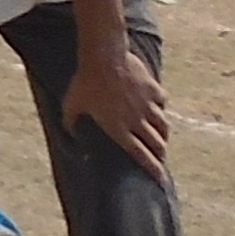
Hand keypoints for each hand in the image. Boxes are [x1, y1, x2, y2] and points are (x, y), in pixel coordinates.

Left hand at [66, 40, 171, 174]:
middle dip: (160, 154)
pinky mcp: (153, 88)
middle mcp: (137, 121)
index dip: (153, 169)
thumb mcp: (71, 105)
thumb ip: (71, 123)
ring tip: (162, 136)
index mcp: (119, 130)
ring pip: (163, 125)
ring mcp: (147, 104)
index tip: (162, 179)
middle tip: (160, 157)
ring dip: (163, 133)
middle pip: (157, 143)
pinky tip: (158, 104)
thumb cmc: (85, 82)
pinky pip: (162, 101)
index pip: (141, 156)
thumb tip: (71, 134)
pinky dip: (161, 105)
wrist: (104, 56)